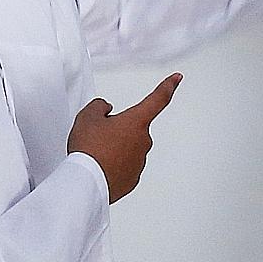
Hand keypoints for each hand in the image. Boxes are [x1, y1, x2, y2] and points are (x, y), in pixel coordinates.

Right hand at [67, 73, 182, 203]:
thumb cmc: (89, 150)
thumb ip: (98, 106)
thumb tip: (105, 110)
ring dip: (114, 149)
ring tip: (94, 155)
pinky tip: (99, 168)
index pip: (158, 99)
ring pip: (128, 148)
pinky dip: (113, 166)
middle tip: (97, 138)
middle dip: (118, 130)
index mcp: (137, 121)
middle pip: (133, 128)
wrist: (86, 183)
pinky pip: (124, 167)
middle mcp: (143, 141)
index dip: (168, 86)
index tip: (176, 78)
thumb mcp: (87, 118)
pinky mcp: (132, 179)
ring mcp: (139, 161)